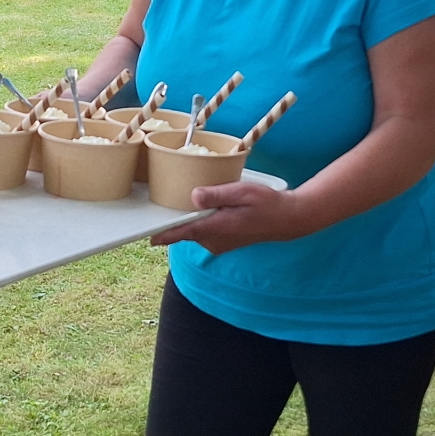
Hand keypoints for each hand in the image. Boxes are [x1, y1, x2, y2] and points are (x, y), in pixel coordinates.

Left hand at [149, 182, 317, 253]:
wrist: (287, 219)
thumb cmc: (266, 204)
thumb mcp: (241, 192)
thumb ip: (216, 194)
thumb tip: (193, 196)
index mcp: (215, 228)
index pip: (183, 233)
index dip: (164, 235)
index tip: (148, 238)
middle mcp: (214, 240)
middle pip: (187, 228)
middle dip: (181, 215)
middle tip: (184, 195)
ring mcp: (218, 243)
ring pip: (196, 228)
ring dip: (195, 216)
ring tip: (204, 197)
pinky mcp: (224, 242)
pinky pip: (206, 230)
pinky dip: (205, 219)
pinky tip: (215, 206)